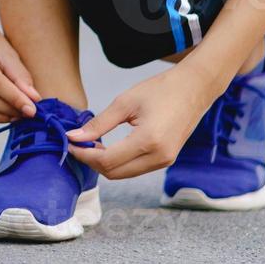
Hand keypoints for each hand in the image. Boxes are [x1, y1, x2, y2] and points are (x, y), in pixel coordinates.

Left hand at [63, 63, 218, 178]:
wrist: (194, 89)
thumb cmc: (160, 90)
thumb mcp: (125, 102)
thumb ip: (99, 123)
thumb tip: (74, 137)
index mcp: (148, 141)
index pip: (107, 161)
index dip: (84, 155)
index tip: (70, 143)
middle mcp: (159, 157)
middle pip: (114, 173)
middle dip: (91, 162)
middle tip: (77, 144)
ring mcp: (165, 161)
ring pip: (124, 174)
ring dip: (104, 164)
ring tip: (90, 144)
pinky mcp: (166, 160)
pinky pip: (135, 169)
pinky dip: (118, 162)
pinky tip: (107, 147)